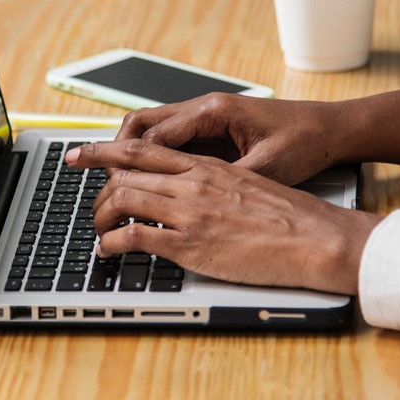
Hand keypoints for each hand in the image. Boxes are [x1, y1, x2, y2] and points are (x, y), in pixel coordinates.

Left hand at [65, 139, 380, 295]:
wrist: (316, 237)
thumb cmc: (291, 216)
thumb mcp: (249, 183)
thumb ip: (215, 183)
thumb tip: (193, 191)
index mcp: (207, 166)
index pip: (144, 149)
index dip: (106, 150)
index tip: (84, 153)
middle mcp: (193, 182)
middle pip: (125, 170)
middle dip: (94, 181)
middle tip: (83, 192)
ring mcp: (190, 212)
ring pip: (123, 199)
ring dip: (100, 215)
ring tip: (98, 228)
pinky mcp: (192, 244)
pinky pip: (135, 236)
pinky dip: (112, 243)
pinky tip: (108, 250)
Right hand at [114, 89, 399, 185]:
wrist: (333, 129)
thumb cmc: (304, 141)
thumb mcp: (266, 168)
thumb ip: (226, 182)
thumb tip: (189, 204)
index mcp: (212, 112)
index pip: (152, 133)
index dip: (124, 158)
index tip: (105, 178)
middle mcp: (204, 110)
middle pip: (141, 125)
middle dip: (114, 149)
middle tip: (88, 170)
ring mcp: (207, 121)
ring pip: (153, 133)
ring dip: (131, 155)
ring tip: (108, 180)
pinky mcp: (214, 133)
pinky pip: (172, 144)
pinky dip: (153, 160)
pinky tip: (144, 183)